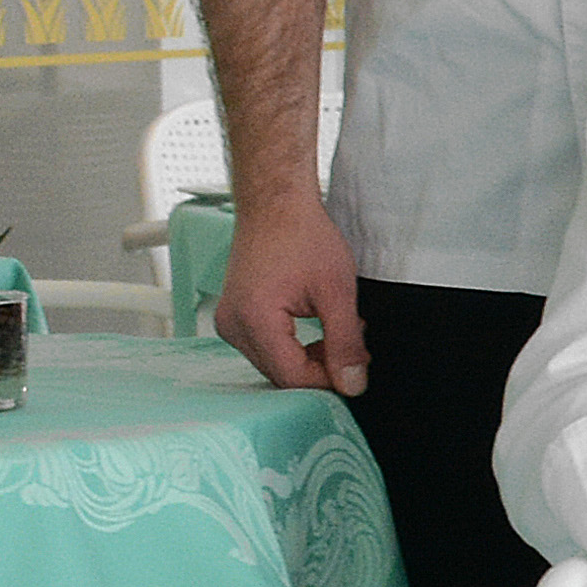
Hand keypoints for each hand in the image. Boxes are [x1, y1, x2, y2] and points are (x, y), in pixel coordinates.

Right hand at [214, 193, 369, 395]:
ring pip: (276, 363)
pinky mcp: (236, 316)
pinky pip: (267, 346)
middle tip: (353, 345)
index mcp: (254, 321)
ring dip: (310, 356)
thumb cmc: (302, 235)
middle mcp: (233, 325)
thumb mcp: (337, 291)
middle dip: (321, 366)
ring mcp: (230, 321)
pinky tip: (317, 327)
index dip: (329, 380)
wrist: (276, 205)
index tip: (355, 370)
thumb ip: (346, 342)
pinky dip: (295, 345)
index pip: (293, 377)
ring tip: (339, 330)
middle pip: (282, 374)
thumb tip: (352, 382)